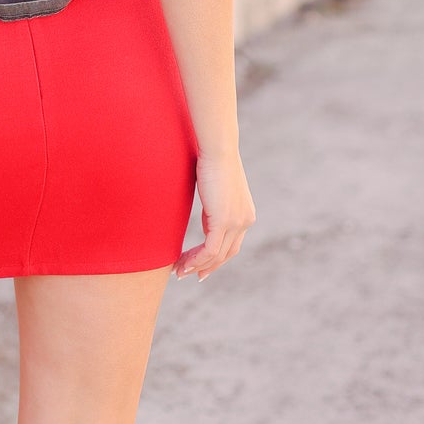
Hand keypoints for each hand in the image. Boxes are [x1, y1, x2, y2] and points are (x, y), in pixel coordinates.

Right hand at [174, 150, 255, 281]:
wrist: (218, 149)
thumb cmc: (213, 160)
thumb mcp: (215, 188)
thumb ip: (213, 204)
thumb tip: (205, 212)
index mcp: (245, 214)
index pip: (231, 244)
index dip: (215, 259)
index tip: (198, 266)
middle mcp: (245, 221)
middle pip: (226, 254)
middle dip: (206, 267)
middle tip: (187, 274)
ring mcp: (237, 222)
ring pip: (216, 255)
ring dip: (196, 265)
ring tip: (178, 270)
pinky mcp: (224, 221)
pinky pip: (210, 250)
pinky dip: (196, 260)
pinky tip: (182, 263)